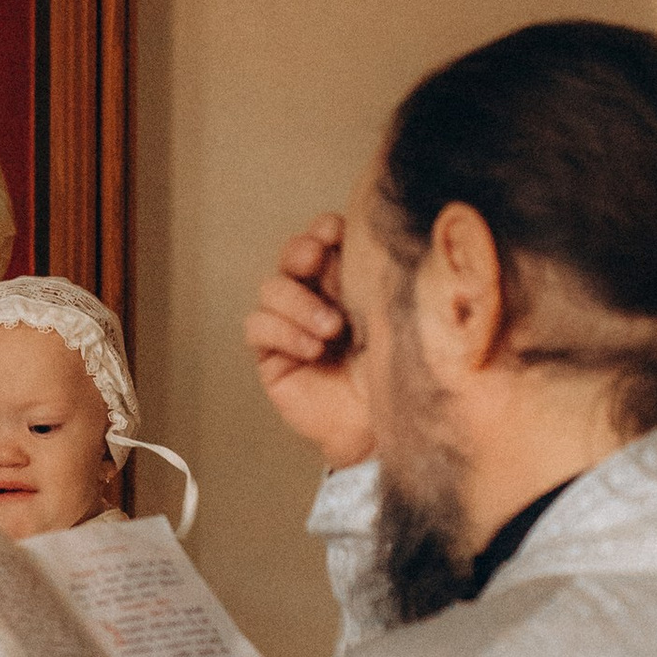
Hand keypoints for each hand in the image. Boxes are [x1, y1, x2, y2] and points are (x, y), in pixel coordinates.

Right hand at [243, 212, 372, 468]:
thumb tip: (383, 239)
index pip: (326, 237)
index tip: (339, 233)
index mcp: (347, 279)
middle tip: (317, 258)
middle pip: (293, 255)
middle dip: (302, 251)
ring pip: (271, 289)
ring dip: (299, 302)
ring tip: (332, 328)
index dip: (326, 230)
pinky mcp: (271, 354)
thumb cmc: (398, 372)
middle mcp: (316, 295)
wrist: (384, 427)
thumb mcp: (397, 319)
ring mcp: (290, 324)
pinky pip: (258, 327)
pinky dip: (283, 332)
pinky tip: (313, 349)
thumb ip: (383, 282)